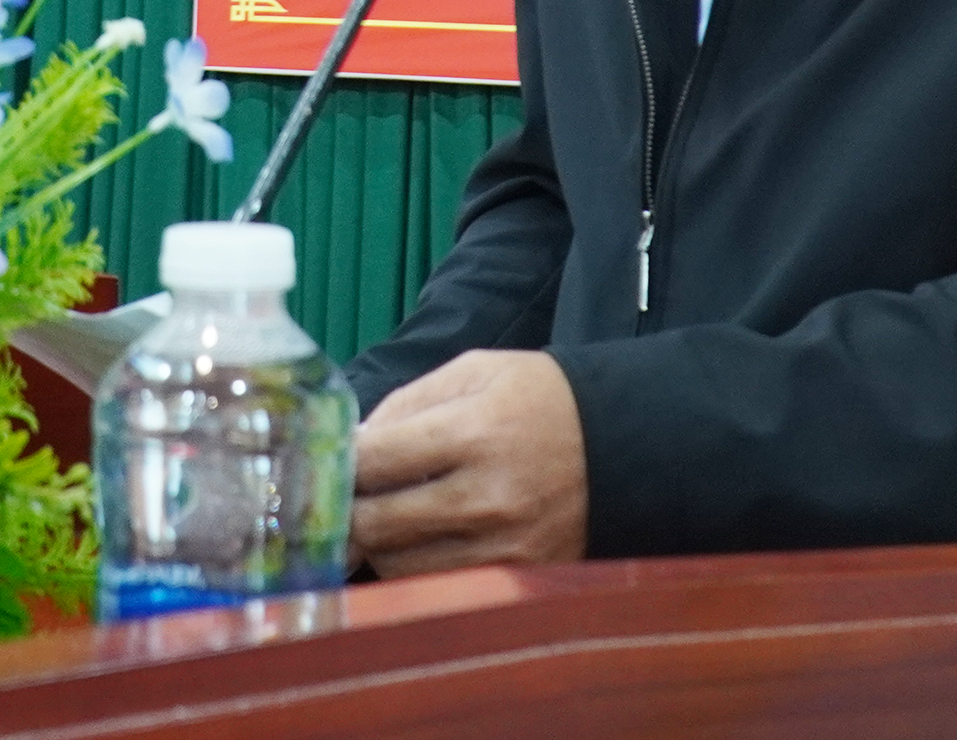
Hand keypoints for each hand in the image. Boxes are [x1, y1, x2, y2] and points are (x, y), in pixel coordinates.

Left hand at [352, 349, 587, 576]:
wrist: (624, 447)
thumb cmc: (542, 401)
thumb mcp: (478, 372)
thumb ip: (408, 402)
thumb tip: (352, 444)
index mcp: (475, 431)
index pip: (373, 461)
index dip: (339, 462)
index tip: (332, 460)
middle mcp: (487, 497)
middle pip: (374, 523)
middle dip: (348, 508)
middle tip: (345, 495)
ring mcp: (501, 547)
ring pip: (397, 564)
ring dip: (378, 541)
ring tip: (387, 513)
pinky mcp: (513, 578)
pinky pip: (434, 585)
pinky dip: (414, 565)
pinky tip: (422, 537)